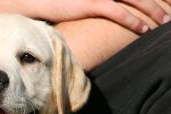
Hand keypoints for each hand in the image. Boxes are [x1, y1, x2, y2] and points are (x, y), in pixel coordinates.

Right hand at [33, 0, 170, 32]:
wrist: (38, 0)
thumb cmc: (59, 0)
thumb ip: (97, 2)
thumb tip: (109, 7)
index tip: (162, 3)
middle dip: (157, 1)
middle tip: (169, 13)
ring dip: (153, 10)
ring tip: (164, 21)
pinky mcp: (90, 2)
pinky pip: (118, 12)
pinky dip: (133, 20)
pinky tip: (144, 29)